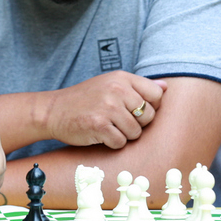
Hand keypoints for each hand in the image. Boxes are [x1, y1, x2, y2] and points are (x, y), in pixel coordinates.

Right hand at [44, 71, 167, 148]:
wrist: (54, 110)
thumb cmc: (86, 98)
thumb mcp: (111, 83)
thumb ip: (138, 86)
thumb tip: (166, 88)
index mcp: (121, 78)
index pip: (156, 95)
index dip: (150, 107)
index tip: (136, 111)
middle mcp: (116, 90)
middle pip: (148, 116)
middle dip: (137, 124)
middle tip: (119, 121)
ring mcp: (108, 107)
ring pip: (136, 132)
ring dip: (124, 135)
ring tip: (109, 127)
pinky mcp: (99, 125)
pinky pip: (120, 142)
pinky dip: (112, 143)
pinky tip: (101, 134)